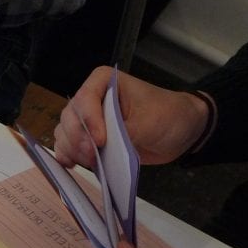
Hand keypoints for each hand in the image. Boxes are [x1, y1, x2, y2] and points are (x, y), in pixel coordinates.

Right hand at [52, 66, 209, 167]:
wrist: (182, 130)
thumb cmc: (168, 115)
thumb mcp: (149, 122)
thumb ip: (124, 132)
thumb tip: (102, 147)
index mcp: (104, 82)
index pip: (85, 99)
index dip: (89, 121)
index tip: (100, 141)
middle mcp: (91, 98)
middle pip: (70, 116)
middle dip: (77, 138)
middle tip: (92, 156)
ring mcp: (89, 120)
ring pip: (65, 131)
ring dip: (70, 148)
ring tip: (86, 162)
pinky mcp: (91, 139)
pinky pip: (69, 145)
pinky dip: (68, 154)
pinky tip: (71, 164)